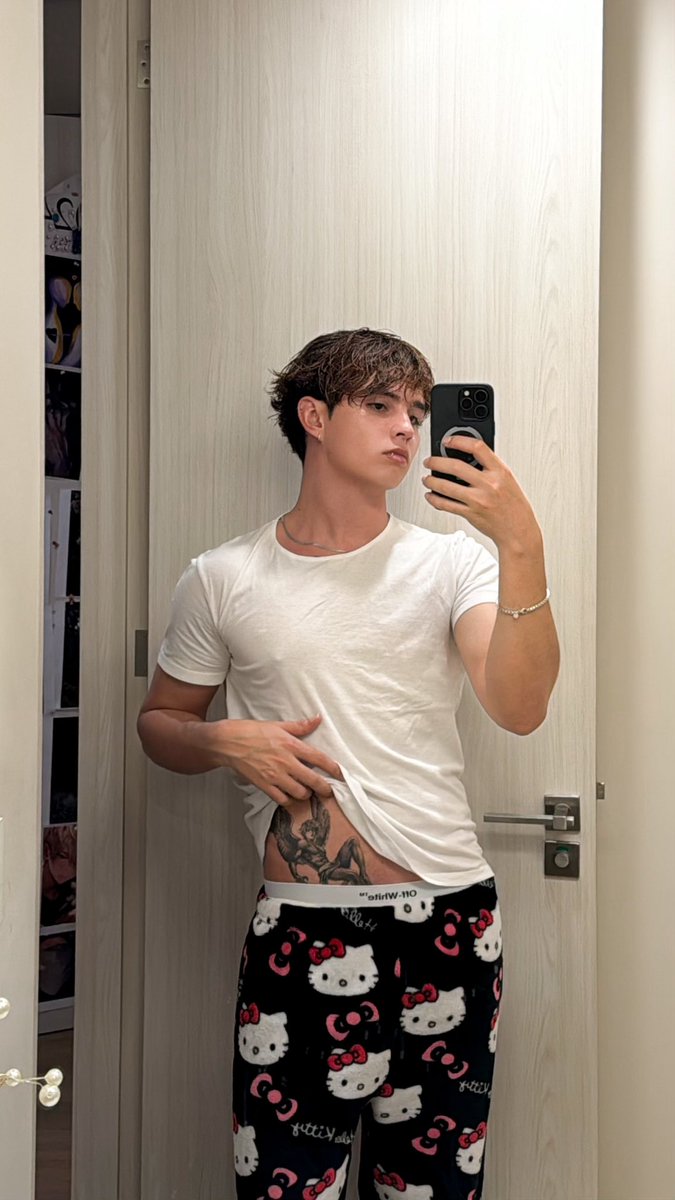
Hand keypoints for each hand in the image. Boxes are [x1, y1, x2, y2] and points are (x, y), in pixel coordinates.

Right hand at [216, 714, 342, 807]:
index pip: (319, 758)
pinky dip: (288, 800)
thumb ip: (300, 726)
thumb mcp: (277, 725)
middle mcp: (285, 762)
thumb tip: (318, 719)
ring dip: (305, 794)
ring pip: (299, 793)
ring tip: (306, 791)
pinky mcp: (264, 785)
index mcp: (290, 745)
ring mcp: (274, 776)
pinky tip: (289, 795)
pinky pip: (282, 799)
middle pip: (313, 780)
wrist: (227, 742)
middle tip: (328, 791)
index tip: (341, 775)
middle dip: (324, 788)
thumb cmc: (251, 731)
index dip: (334, 769)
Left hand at [421, 435, 540, 550]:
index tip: (447, 441)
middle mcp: (489, 484)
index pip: (477, 447)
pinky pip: (446, 505)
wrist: (518, 531)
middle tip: (429, 461)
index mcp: (500, 471)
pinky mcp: (471, 513)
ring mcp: (478, 500)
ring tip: (426, 478)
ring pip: (446, 486)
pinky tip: (431, 495)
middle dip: (436, 462)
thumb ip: (490, 468)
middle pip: (455, 466)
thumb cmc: (514, 506)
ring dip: (431, 481)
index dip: (459, 440)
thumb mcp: (508, 480)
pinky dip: (435, 499)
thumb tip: (466, 457)